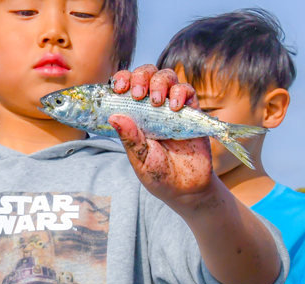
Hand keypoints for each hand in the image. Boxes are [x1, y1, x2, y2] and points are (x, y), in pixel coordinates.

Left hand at [108, 65, 214, 209]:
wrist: (187, 188)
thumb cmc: (159, 175)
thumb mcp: (140, 159)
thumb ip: (130, 139)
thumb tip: (114, 117)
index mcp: (133, 115)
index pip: (125, 86)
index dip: (121, 79)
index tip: (118, 88)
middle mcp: (151, 106)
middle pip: (146, 73)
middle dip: (140, 76)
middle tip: (137, 95)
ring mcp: (171, 107)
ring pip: (166, 76)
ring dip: (159, 82)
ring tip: (158, 102)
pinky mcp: (190, 111)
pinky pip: (187, 90)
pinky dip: (180, 92)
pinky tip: (175, 107)